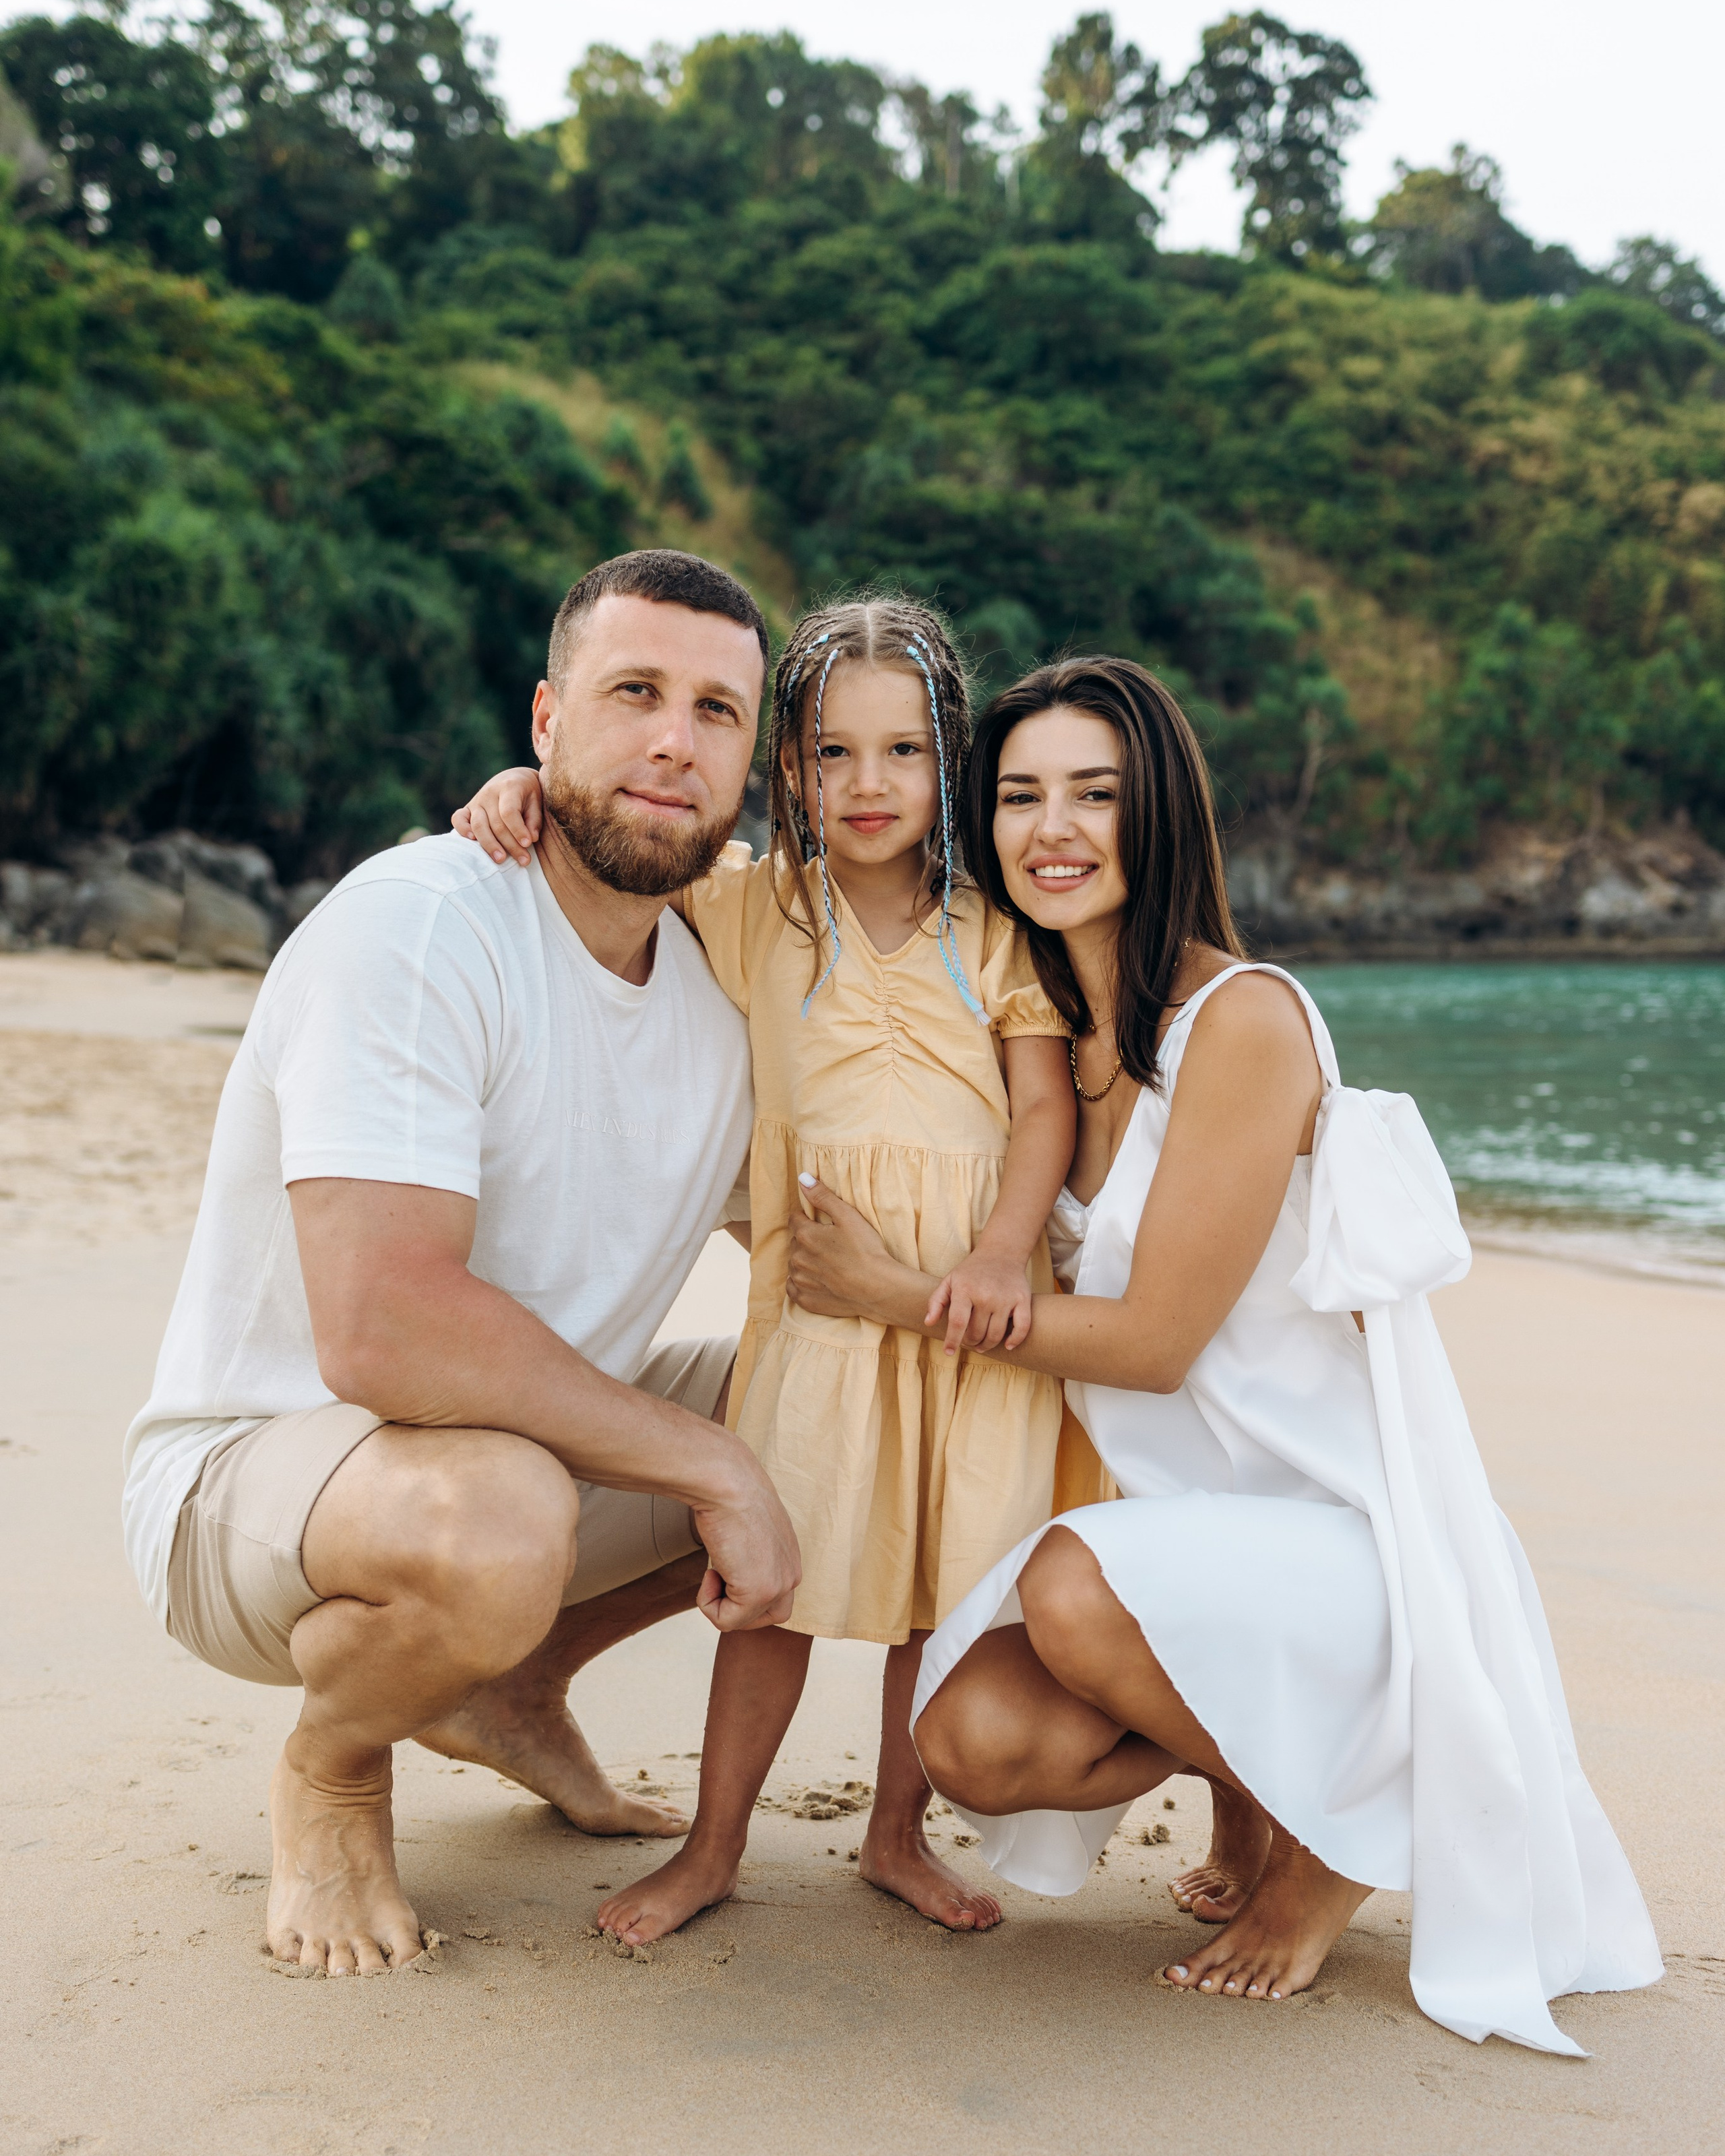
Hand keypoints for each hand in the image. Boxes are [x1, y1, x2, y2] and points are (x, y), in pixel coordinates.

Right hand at [452, 766, 542, 864]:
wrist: (513, 779)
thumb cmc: (528, 794)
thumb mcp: (537, 801)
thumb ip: (534, 820)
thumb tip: (531, 839)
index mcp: (509, 787)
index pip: (509, 812)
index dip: (518, 830)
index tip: (528, 844)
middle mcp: (489, 793)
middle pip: (496, 824)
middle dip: (511, 845)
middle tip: (524, 861)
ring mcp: (476, 801)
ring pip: (478, 826)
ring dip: (489, 845)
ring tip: (501, 860)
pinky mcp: (468, 809)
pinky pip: (458, 819)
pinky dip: (462, 830)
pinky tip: (472, 841)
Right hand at [688, 1457, 800, 1631]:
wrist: (727, 1482)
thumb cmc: (729, 1491)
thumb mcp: (745, 1524)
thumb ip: (747, 1550)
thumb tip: (729, 1560)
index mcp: (790, 1556)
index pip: (774, 1594)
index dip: (742, 1588)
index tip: (724, 1563)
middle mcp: (791, 1572)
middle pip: (767, 1615)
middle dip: (738, 1606)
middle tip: (717, 1576)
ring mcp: (779, 1586)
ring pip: (744, 1621)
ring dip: (720, 1604)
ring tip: (713, 1570)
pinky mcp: (759, 1594)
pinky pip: (724, 1621)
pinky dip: (707, 1602)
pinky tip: (710, 1570)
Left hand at [786, 1173, 893, 1319]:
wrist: (878, 1289)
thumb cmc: (866, 1250)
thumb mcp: (847, 1216)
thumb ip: (822, 1196)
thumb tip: (802, 1178)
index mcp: (805, 1235)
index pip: (795, 1218)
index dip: (808, 1217)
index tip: (822, 1223)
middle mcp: (797, 1258)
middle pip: (795, 1242)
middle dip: (807, 1239)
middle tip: (831, 1243)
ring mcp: (801, 1281)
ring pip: (795, 1265)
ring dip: (805, 1261)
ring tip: (829, 1262)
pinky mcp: (807, 1300)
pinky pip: (794, 1288)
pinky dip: (802, 1283)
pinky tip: (819, 1280)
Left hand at [925, 1247, 1034, 1356]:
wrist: (1001, 1253)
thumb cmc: (971, 1271)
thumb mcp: (949, 1280)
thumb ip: (936, 1301)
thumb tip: (928, 1323)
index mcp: (965, 1290)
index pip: (957, 1323)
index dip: (952, 1341)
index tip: (949, 1352)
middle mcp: (986, 1295)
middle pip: (976, 1332)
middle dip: (970, 1342)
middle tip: (968, 1341)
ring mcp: (1006, 1298)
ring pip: (995, 1334)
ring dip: (987, 1345)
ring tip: (981, 1345)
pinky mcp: (1023, 1300)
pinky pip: (1022, 1327)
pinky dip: (1015, 1340)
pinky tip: (1007, 1346)